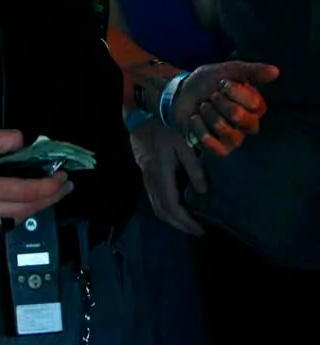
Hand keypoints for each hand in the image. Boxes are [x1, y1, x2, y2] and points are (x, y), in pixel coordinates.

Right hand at [0, 127, 73, 247]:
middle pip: (22, 211)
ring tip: (35, 192)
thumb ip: (2, 140)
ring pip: (8, 223)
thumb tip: (25, 143)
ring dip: (24, 208)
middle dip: (46, 199)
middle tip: (60, 186)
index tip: (64, 179)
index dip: (50, 187)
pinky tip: (3, 204)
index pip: (25, 192)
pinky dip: (1, 218)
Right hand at [130, 117, 206, 236]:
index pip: (172, 206)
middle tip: (196, 230)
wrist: (142, 114)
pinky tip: (178, 206)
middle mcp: (150, 179)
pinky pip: (154, 197)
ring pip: (156, 206)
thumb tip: (203, 192)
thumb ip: (194, 168)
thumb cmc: (166, 127)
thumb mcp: (184, 144)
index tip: (200, 229)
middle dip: (179, 225)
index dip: (185, 222)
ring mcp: (145, 176)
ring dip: (172, 218)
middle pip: (162, 211)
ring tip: (189, 222)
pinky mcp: (145, 173)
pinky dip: (167, 208)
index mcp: (160, 174)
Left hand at [172, 61, 278, 156]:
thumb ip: (252, 71)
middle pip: (238, 116)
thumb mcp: (229, 71)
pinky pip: (212, 144)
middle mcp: (249, 125)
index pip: (254, 103)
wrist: (182, 93)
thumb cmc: (209, 82)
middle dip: (219, 101)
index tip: (221, 83)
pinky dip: (199, 128)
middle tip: (211, 96)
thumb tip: (276, 71)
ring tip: (203, 107)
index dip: (233, 91)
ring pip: (225, 130)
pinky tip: (195, 118)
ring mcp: (235, 139)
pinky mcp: (220, 149)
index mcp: (256, 107)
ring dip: (208, 113)